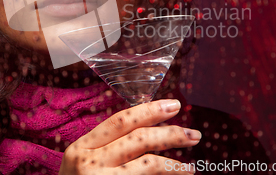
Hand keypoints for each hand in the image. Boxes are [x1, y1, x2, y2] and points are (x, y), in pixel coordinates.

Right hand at [58, 99, 200, 174]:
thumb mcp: (83, 163)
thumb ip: (108, 148)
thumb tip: (151, 132)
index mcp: (81, 148)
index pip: (121, 121)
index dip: (150, 110)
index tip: (174, 105)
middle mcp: (88, 163)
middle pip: (138, 140)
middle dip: (171, 134)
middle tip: (194, 135)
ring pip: (147, 164)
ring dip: (174, 164)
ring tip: (189, 168)